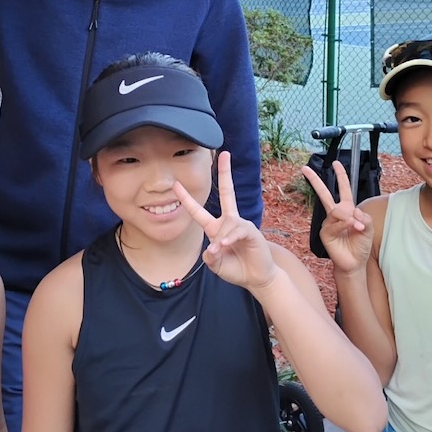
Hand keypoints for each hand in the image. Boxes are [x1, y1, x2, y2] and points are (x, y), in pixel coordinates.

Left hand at [174, 151, 276, 290]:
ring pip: (226, 224)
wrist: (256, 277)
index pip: (197, 211)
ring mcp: (240, 225)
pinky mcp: (251, 231)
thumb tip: (212, 247)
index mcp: (215, 228)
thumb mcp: (216, 265)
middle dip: (226, 173)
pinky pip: (237, 230)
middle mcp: (228, 222)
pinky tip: (225, 245)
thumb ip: (210, 258)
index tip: (175, 184)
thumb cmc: (235, 269)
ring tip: (219, 251)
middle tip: (225, 154)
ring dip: (221, 240)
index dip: (186, 198)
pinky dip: (229, 238)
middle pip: (227, 192)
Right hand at [301, 160, 372, 273]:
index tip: (336, 163)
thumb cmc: (360, 244)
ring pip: (337, 211)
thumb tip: (352, 212)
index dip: (341, 176)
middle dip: (315, 180)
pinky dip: (345, 225)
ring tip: (358, 228)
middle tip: (305, 168)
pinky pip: (335, 224)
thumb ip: (364, 218)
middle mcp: (335, 214)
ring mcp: (328, 223)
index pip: (343, 189)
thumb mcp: (368, 228)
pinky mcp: (325, 233)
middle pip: (324, 194)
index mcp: (347, 209)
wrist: (355, 262)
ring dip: (350, 218)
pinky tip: (351, 228)